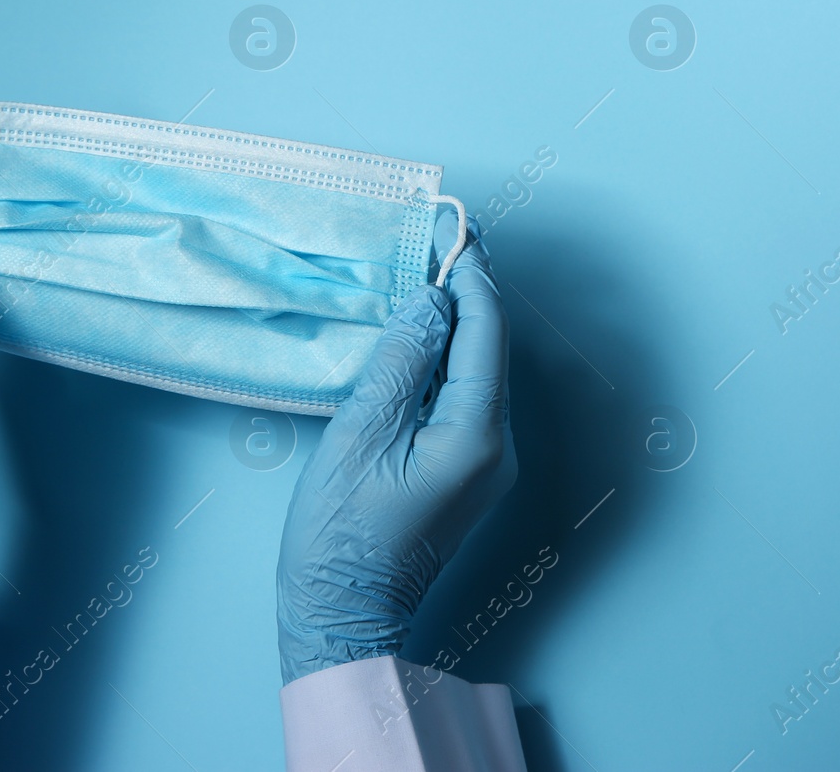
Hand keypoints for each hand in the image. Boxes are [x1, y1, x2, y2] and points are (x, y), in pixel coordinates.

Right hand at [276, 219, 515, 683]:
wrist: (343, 616)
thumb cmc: (342, 536)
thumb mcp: (360, 435)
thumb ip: (401, 361)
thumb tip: (430, 301)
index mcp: (477, 434)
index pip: (486, 330)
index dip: (470, 271)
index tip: (451, 223)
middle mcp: (497, 445)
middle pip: (491, 346)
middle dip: (468, 286)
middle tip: (442, 232)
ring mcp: (485, 459)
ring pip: (479, 367)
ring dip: (457, 316)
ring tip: (430, 263)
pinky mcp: (464, 468)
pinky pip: (464, 393)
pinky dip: (446, 352)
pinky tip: (420, 328)